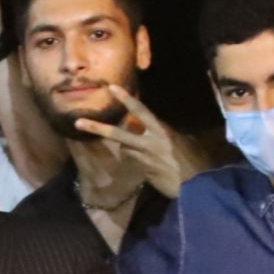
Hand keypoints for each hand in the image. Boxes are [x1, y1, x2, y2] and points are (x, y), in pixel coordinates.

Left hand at [73, 83, 213, 192]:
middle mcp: (149, 142)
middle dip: (97, 128)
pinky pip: (134, 161)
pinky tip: (152, 167)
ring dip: (129, 148)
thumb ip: (162, 132)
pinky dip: (137, 160)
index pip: (140, 111)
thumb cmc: (192, 160)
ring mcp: (143, 158)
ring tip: (149, 155)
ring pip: (125, 148)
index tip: (111, 88)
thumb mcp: (179, 140)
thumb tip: (148, 127)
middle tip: (78, 122)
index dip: (126, 99)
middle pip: (118, 133)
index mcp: (160, 131)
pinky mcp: (142, 172)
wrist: (195, 185)